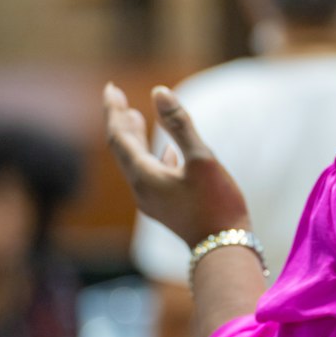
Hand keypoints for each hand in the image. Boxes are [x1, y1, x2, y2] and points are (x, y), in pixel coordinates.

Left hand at [104, 83, 249, 246]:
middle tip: (117, 97)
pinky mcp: (166, 207)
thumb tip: (159, 92)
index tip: (111, 88)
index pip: (119, 136)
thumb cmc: (216, 203)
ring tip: (135, 118)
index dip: (113, 111)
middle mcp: (141, 188)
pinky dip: (154, 157)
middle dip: (121, 122)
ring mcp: (152, 201)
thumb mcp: (201, 159)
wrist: (224, 248)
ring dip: (136, 138)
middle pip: (123, 149)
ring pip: (136, 162)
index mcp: (144, 175)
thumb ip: (180, 125)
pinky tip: (167, 153)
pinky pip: (151, 175)